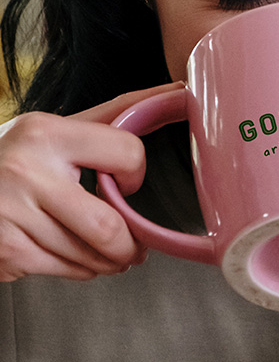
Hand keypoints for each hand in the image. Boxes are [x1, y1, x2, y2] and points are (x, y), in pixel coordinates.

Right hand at [0, 82, 180, 280]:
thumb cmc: (16, 155)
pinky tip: (75, 255)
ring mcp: (11, 215)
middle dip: (130, 245)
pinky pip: (63, 271)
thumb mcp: (57, 127)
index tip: (129, 180)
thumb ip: (117, 113)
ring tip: (107, 252)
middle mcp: (26, 172)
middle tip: (136, 246)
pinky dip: (79, 270)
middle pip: (108, 227)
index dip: (137, 172)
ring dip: (107, 261)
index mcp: (47, 134)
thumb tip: (178, 91)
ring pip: (88, 256)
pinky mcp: (5, 251)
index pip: (127, 153)